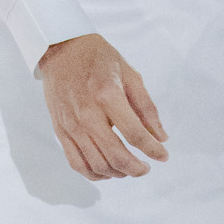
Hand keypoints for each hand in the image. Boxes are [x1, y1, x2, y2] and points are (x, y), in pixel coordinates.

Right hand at [40, 33, 168, 179]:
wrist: (61, 49)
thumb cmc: (97, 58)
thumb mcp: (129, 74)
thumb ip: (146, 107)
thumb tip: (160, 137)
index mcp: (107, 95)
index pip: (135, 134)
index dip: (153, 150)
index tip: (163, 156)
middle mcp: (87, 113)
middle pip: (116, 156)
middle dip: (137, 168)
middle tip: (146, 167)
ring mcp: (71, 124)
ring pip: (97, 164)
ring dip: (118, 173)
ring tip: (129, 168)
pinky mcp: (60, 130)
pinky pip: (76, 163)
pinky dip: (94, 173)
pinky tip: (107, 170)